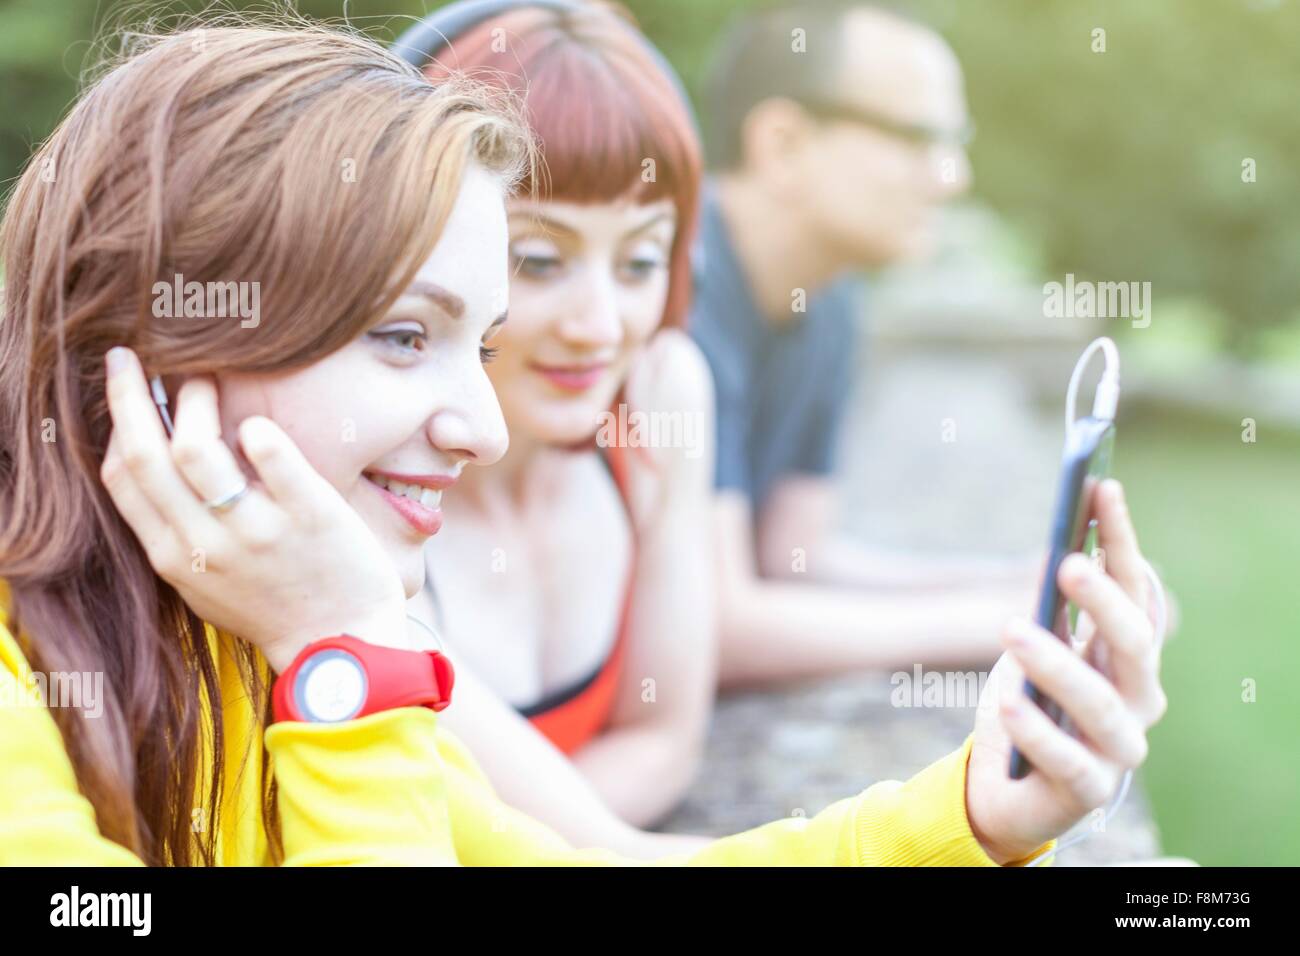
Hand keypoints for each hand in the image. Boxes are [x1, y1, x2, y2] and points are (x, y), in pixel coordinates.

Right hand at [99, 347, 409, 672]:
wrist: (341, 644)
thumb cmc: (272, 607)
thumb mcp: (203, 582)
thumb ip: (175, 532)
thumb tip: (148, 463)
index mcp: (174, 558)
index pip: (123, 479)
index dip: (116, 424)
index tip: (123, 388)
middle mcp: (206, 545)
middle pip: (147, 455)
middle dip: (131, 395)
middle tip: (133, 356)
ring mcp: (258, 531)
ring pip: (198, 449)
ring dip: (195, 401)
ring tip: (205, 378)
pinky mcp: (310, 517)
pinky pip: (274, 457)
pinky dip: (259, 431)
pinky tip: (257, 424)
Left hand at [965, 479, 1167, 863]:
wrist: (1006, 787)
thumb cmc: (1029, 703)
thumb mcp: (1036, 646)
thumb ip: (1053, 607)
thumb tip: (1060, 543)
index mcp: (1129, 656)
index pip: (1136, 590)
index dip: (1122, 540)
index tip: (1101, 489)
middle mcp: (1138, 699)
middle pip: (1135, 644)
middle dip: (1104, 601)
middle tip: (1066, 563)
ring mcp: (1118, 748)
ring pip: (1101, 704)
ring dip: (1058, 663)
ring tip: (1012, 629)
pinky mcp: (1087, 789)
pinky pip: (1069, 761)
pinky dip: (1040, 731)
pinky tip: (1010, 704)